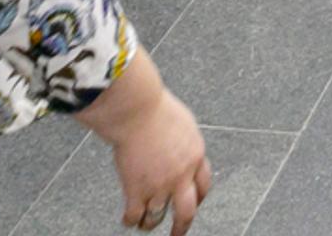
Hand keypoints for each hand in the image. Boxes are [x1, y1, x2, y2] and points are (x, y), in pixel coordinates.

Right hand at [110, 87, 210, 233]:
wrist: (136, 111)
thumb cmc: (156, 108)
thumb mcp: (183, 123)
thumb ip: (184, 142)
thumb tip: (180, 147)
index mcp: (195, 156)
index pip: (204, 185)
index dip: (198, 197)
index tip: (194, 202)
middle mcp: (181, 175)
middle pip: (187, 211)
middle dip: (182, 226)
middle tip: (177, 233)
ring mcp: (159, 185)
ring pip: (157, 217)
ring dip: (150, 223)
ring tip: (145, 225)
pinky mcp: (137, 189)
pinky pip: (135, 215)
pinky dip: (130, 220)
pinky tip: (127, 219)